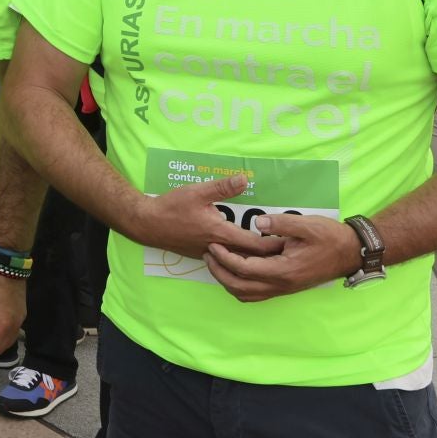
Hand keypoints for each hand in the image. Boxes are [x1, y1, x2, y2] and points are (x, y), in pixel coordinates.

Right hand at [132, 175, 282, 262]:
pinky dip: (237, 256)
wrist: (146, 223)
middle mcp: (217, 248)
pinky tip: (242, 251)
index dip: (274, 246)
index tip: (290, 244)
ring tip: (271, 252)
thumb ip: (222, 187)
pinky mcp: (200, 254)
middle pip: (250, 257)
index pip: (255, 246)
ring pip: (237, 260)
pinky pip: (225, 259)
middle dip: (269, 254)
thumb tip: (245, 178)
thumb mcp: (197, 191)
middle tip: (288, 249)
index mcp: (221, 234)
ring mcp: (208, 254)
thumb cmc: (171, 207)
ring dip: (253, 257)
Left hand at [205, 213, 362, 301]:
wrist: (350, 253)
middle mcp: (281, 285)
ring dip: (228, 281)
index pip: (244, 268)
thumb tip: (257, 224)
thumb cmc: (330, 237)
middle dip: (219, 272)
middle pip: (240, 287)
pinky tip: (236, 270)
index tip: (212, 245)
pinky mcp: (285, 287)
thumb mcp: (306, 225)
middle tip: (208, 254)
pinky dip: (241, 286)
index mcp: (283, 270)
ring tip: (217, 262)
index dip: (225, 258)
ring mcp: (283, 289)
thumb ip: (281, 224)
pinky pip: (256, 294)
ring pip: (247, 295)